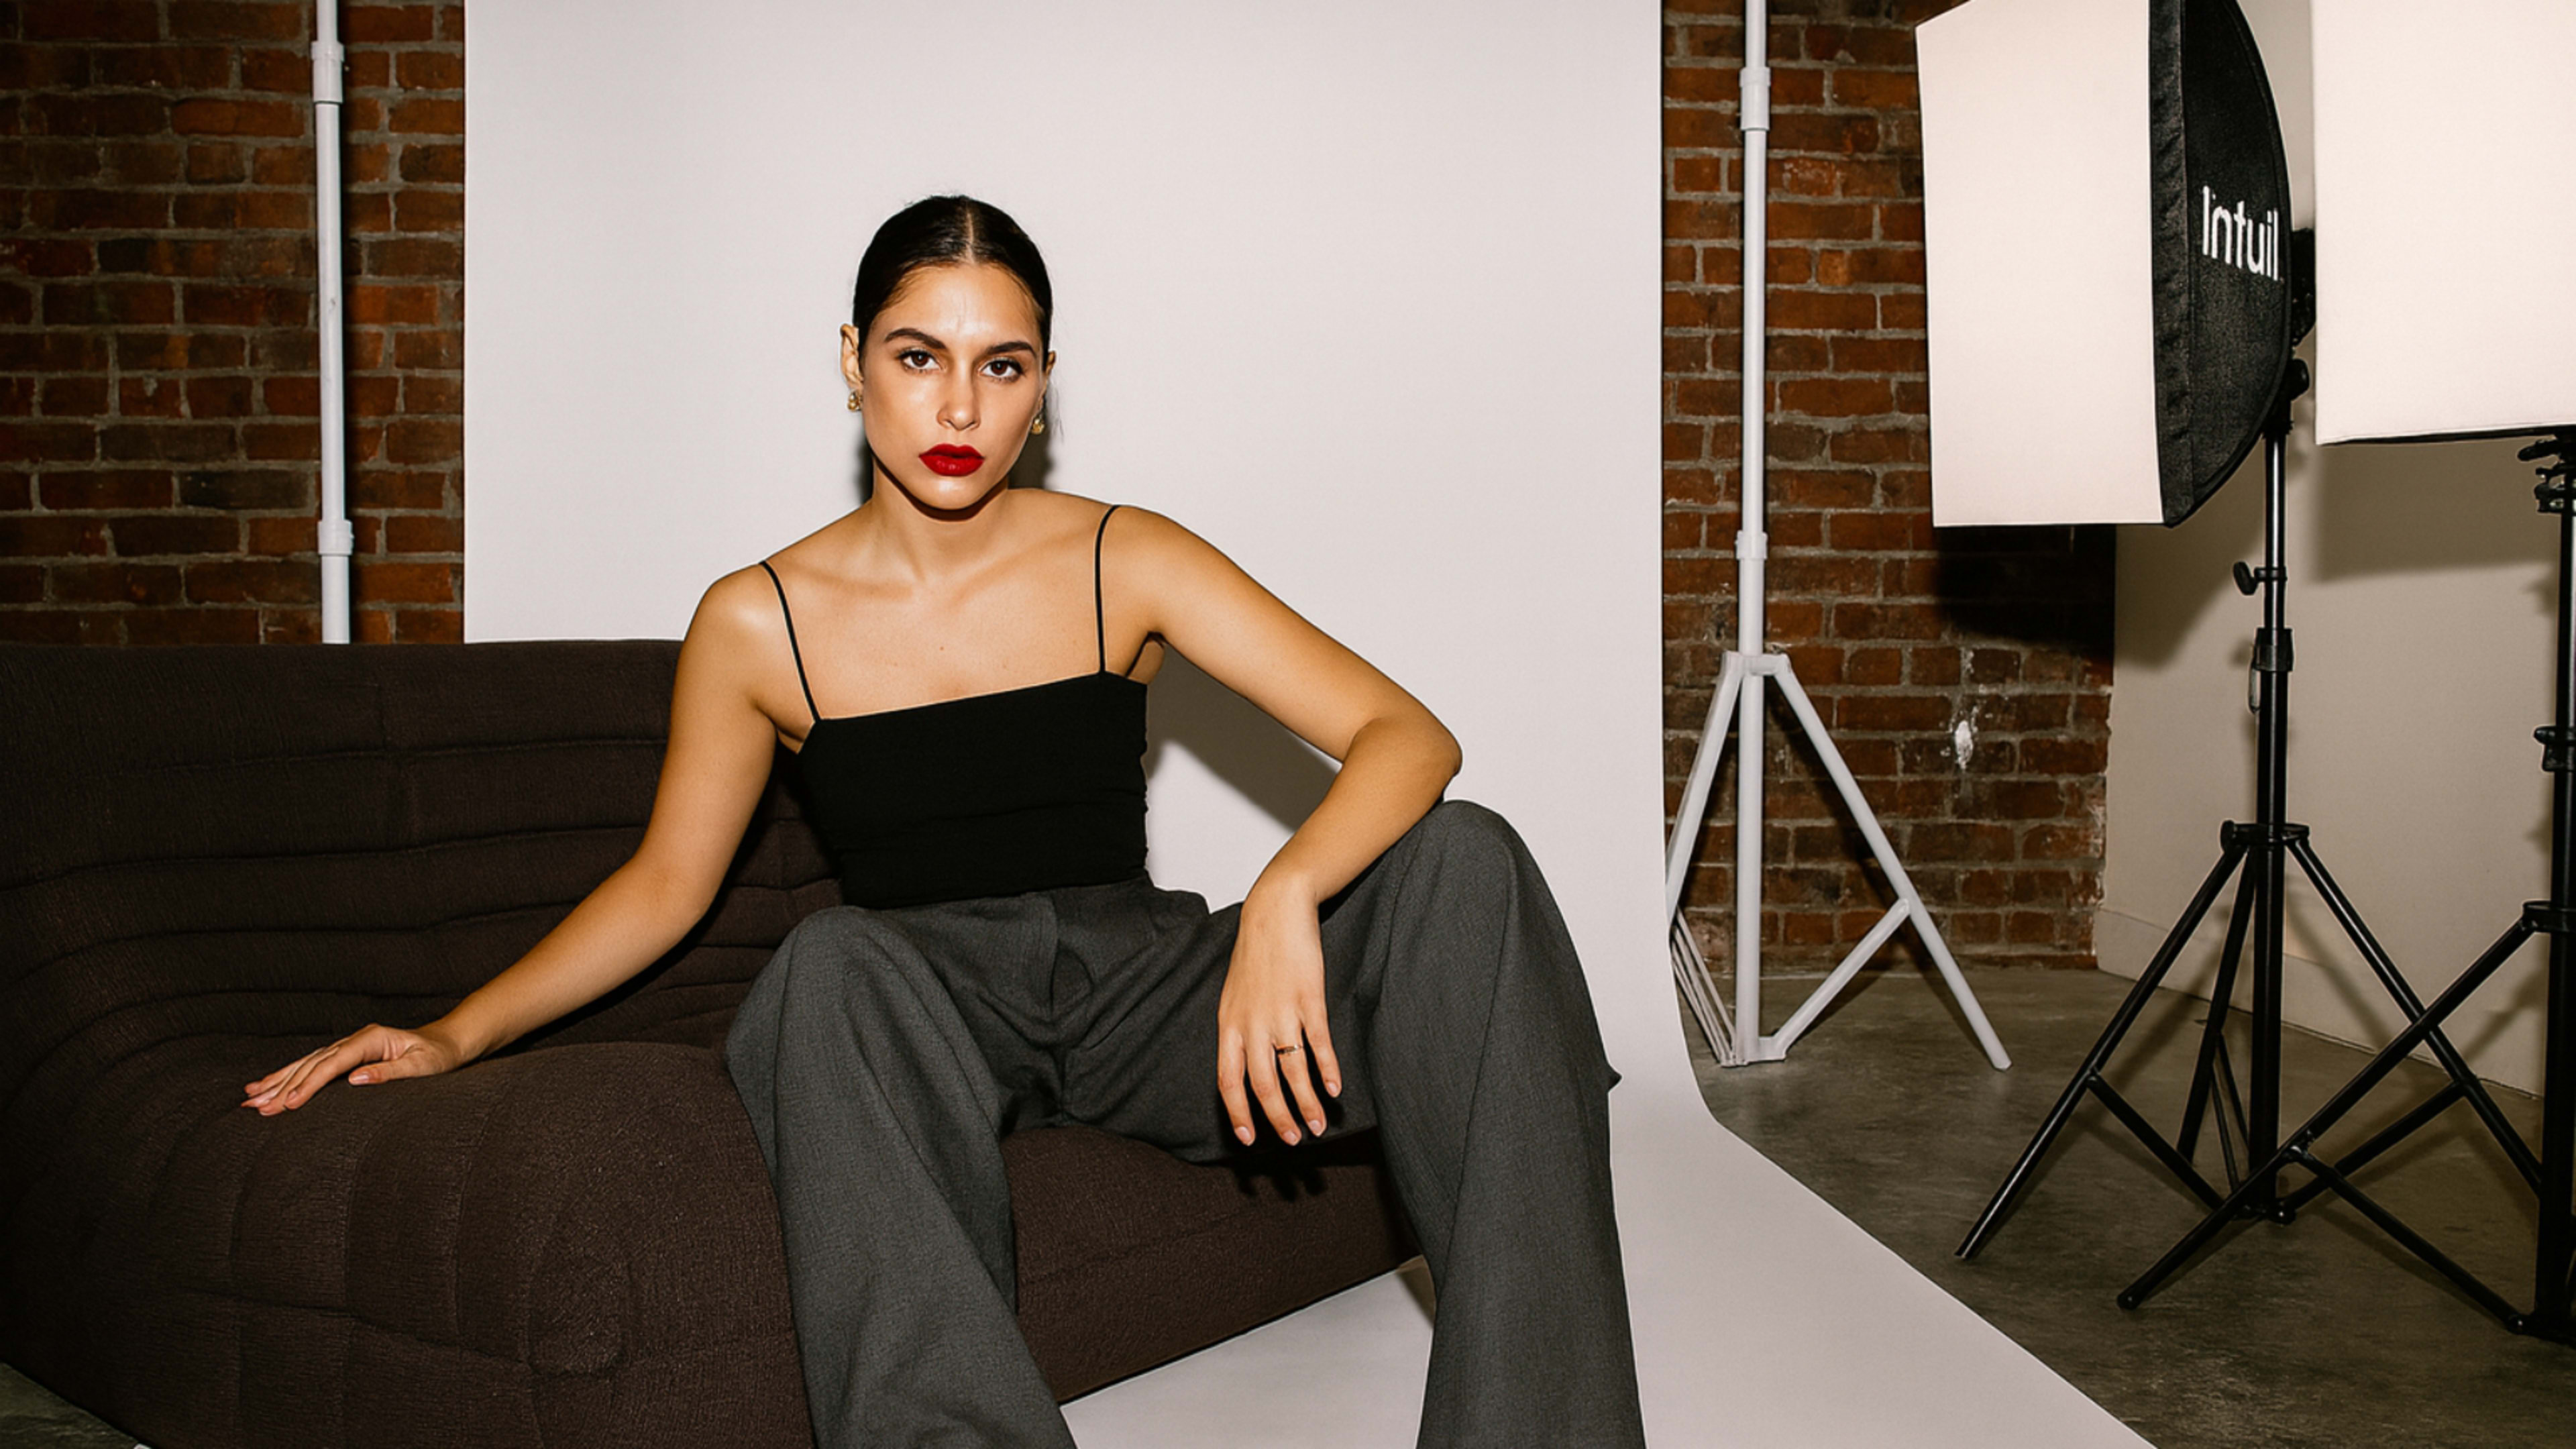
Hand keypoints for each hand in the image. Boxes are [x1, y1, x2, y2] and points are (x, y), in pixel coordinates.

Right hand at [240, 1022, 465, 1115]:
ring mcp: (348, 1046)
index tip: (290, 1103)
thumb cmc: (438, 1057)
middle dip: (283, 1086)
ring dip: (278, 1081)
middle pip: (313, 1063)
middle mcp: (355, 1040)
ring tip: (250, 1098)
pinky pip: (312, 1065)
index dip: (310, 1083)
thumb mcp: (422, 1066)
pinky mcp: (346, 1055)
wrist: (447, 1043)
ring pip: (306, 1063)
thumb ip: (391, 1072)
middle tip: (256, 1108)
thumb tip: (356, 1079)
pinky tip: (266, 1084)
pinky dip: (288, 1075)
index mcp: (372, 1040)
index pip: (333, 1064)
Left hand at [1215, 878, 1342, 1146]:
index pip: (1227, 1080)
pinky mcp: (1308, 999)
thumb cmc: (1256, 954)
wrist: (1274, 911)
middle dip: (1277, 1118)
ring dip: (1307, 1103)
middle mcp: (1252, 1023)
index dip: (1238, 1112)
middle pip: (1262, 1084)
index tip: (1248, 1139)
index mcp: (1229, 1024)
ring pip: (1293, 1071)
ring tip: (1318, 1125)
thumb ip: (1239, 1030)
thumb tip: (1245, 1066)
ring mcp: (1281, 1012)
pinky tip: (1335, 1088)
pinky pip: (1318, 1044)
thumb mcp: (1235, 995)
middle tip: (1292, 1140)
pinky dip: (1327, 1069)